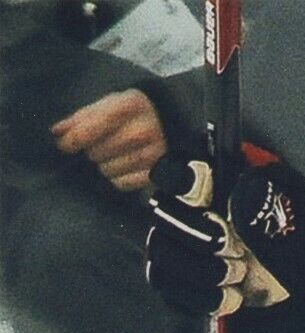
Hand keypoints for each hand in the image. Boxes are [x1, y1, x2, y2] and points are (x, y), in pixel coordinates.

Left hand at [52, 90, 167, 191]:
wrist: (174, 123)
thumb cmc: (134, 112)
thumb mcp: (111, 104)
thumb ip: (83, 117)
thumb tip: (58, 132)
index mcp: (129, 107)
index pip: (89, 130)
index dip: (71, 141)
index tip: (64, 144)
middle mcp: (141, 131)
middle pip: (95, 152)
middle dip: (92, 150)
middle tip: (101, 145)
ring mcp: (151, 154)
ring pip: (107, 170)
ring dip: (104, 164)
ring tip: (114, 155)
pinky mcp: (157, 174)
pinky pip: (122, 183)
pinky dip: (118, 177)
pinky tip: (124, 167)